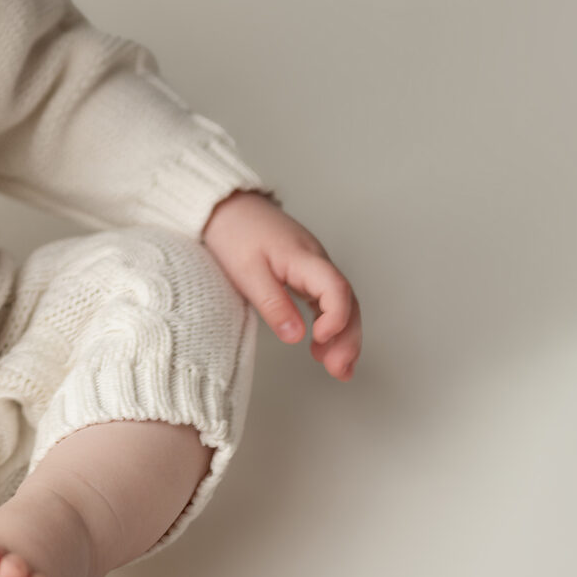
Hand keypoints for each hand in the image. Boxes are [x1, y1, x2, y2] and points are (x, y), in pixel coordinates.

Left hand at [201, 189, 362, 379]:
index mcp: (305, 257)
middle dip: (348, 338)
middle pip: (348, 300)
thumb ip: (273, 303)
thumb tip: (296, 336)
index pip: (336, 288)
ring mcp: (314, 267)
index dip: (336, 318)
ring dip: (344, 336)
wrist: (227, 206)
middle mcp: (317, 261)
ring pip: (343, 303)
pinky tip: (323, 347)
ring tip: (338, 370)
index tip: (319, 340)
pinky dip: (331, 326)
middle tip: (340, 370)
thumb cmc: (235, 233)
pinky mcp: (307, 273)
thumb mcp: (247, 272)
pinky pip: (329, 301)